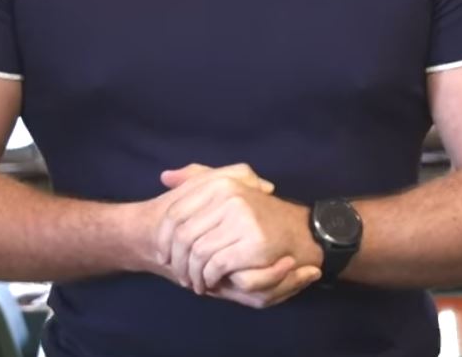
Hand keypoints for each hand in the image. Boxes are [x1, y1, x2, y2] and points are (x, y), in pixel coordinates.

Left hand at [139, 163, 270, 282]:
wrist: (298, 230)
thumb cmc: (257, 211)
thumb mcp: (228, 186)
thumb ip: (197, 178)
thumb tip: (165, 178)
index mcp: (218, 184)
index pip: (175, 214)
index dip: (163, 239)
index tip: (163, 255)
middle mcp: (229, 197)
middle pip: (183, 236)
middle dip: (176, 260)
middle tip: (178, 274)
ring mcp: (242, 219)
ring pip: (198, 253)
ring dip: (191, 274)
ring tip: (194, 282)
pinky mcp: (254, 243)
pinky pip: (217, 265)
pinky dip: (208, 279)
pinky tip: (210, 283)